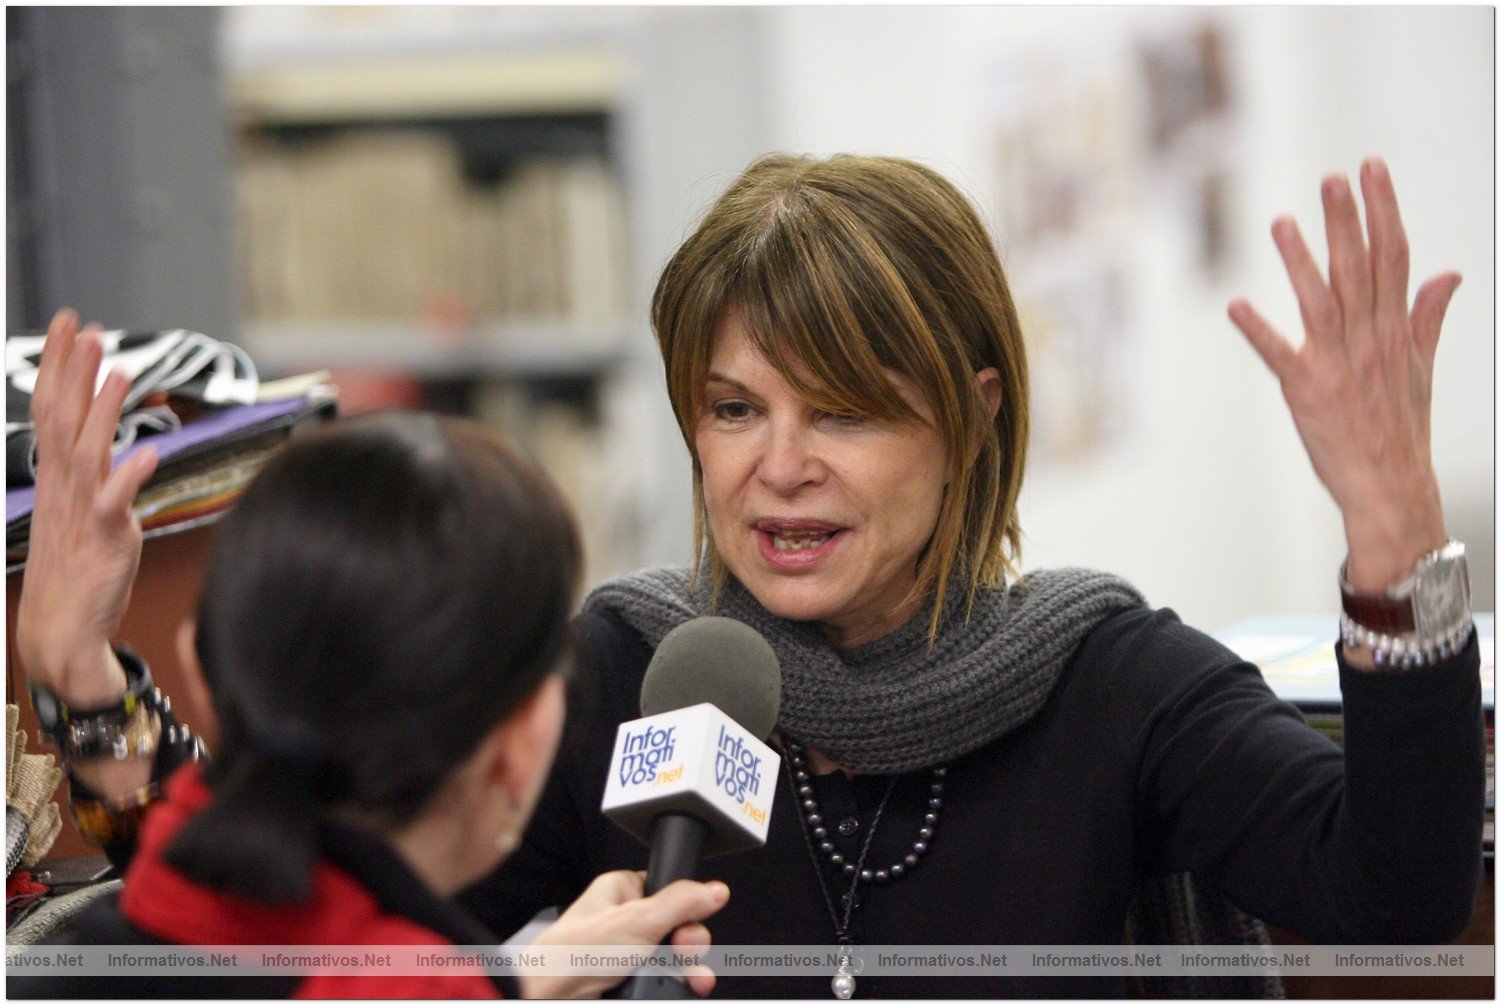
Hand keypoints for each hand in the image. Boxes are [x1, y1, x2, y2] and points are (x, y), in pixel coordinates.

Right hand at [15, 309, 158, 705]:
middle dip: (73, 371)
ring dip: (104, 410)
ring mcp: (82, 511)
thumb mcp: (79, 509)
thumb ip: (94, 470)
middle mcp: (64, 487)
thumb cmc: (76, 567)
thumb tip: (106, 436)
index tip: (72, 325)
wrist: (60, 629)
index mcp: (57, 477)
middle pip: (62, 419)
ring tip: (121, 371)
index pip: (52, 409)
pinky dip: (130, 477)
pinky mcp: (105, 539)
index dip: (61, 366)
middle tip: (86, 328)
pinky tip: (150, 453)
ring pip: (87, 451)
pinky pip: (115, 504)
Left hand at [518, 870, 728, 997]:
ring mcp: (626, 949)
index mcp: (623, 890)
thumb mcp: (639, 920)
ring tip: (694, 980)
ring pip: (672, 955)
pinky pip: (661, 975)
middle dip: (689, 944)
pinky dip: (675, 983)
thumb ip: (681, 903)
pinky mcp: (626, 976)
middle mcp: (625, 917)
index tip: (690, 925)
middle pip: (677, 926)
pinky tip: (685, 987)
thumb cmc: (576, 952)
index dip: (687, 910)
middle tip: (683, 953)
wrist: (553, 996)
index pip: (671, 891)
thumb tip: (715, 889)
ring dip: (688, 968)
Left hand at [1228, 158, 1459, 592]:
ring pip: (1320, 302)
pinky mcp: (1307, 391)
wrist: (1389, 485)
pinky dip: (1259, 331)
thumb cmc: (1400, 426)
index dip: (1383, 210)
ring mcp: (1337, 365)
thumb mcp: (1420, 366)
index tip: (1373, 169)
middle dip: (1347, 221)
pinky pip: (1280, 356)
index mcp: (1396, 329)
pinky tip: (1236, 306)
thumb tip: (1447, 273)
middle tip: (1334, 177)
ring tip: (1281, 222)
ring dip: (1301, 262)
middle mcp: (1370, 340)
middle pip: (1359, 270)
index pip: (1394, 256)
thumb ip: (1427, 317)